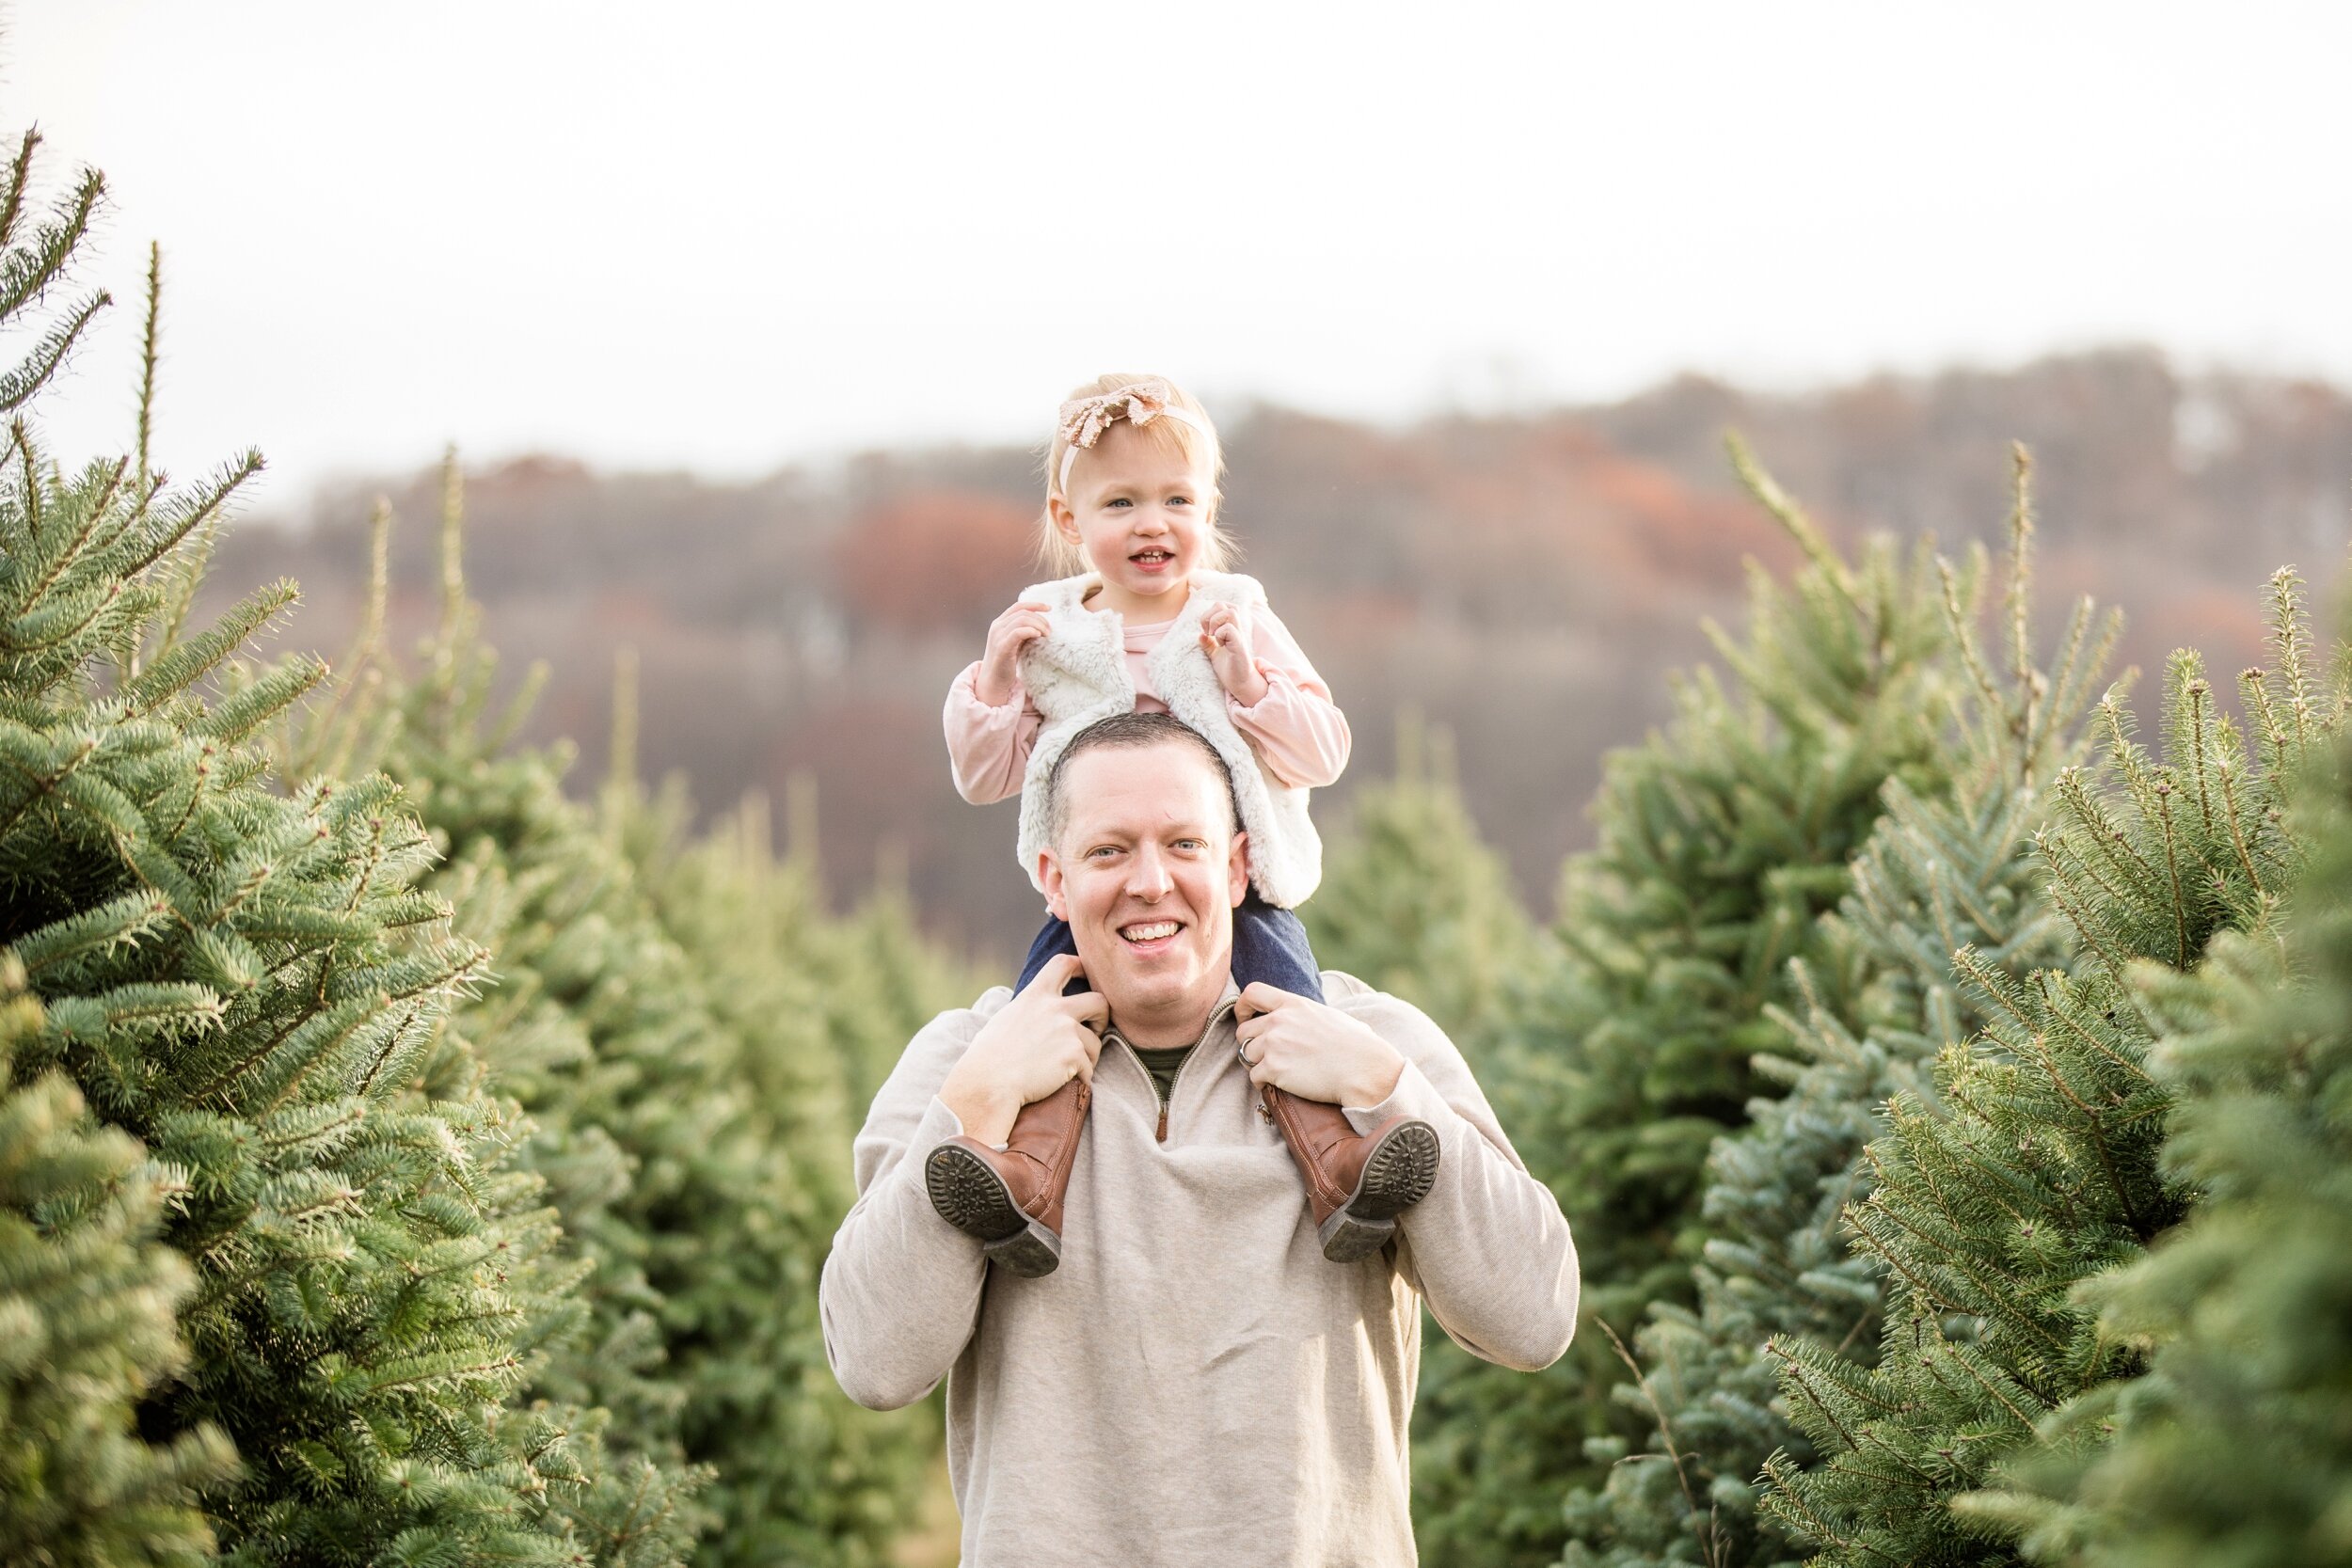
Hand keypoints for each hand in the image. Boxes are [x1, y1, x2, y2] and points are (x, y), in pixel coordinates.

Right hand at [939, 956, 1108, 1143]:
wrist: (989, 1083)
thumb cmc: (989, 1057)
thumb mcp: (1005, 1019)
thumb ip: (1028, 1010)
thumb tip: (1035, 1013)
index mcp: (1035, 996)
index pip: (1063, 964)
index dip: (1080, 966)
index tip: (1085, 975)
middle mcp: (1055, 1008)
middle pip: (1099, 1001)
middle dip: (1102, 1017)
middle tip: (1093, 1031)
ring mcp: (1067, 1031)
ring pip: (1095, 1043)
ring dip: (1087, 1057)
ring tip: (1067, 1069)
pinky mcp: (1074, 1054)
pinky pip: (1088, 1068)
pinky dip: (1080, 1078)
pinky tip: (1062, 1084)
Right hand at [974, 600, 1049, 706]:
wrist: (993, 680)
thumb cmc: (1006, 662)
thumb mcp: (1014, 643)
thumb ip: (1022, 631)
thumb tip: (1041, 624)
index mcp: (999, 623)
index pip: (1018, 606)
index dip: (1035, 605)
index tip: (1049, 608)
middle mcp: (997, 627)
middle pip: (1022, 613)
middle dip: (1040, 619)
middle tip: (1049, 631)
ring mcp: (998, 636)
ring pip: (1021, 620)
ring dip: (1038, 625)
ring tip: (1046, 635)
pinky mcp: (1002, 647)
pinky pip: (1017, 632)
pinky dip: (1030, 631)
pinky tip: (1038, 635)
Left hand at [1198, 604, 1268, 705]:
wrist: (1240, 683)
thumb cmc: (1229, 669)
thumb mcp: (1214, 655)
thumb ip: (1208, 644)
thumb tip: (1199, 635)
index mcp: (1230, 628)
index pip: (1221, 605)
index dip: (1210, 613)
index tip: (1206, 630)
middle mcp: (1236, 629)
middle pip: (1224, 604)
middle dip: (1209, 615)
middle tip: (1208, 632)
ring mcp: (1239, 636)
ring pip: (1230, 612)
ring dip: (1216, 622)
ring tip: (1214, 637)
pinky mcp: (1239, 646)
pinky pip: (1230, 630)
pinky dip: (1220, 635)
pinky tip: (1220, 645)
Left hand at [1233, 982, 1405, 1106]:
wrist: (1363, 1069)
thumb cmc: (1357, 1044)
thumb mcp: (1332, 1016)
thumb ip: (1311, 1014)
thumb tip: (1317, 1019)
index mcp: (1294, 1004)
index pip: (1252, 993)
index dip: (1243, 1007)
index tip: (1247, 1019)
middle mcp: (1279, 1021)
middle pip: (1243, 1031)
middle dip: (1250, 1044)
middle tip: (1264, 1055)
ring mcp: (1274, 1045)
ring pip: (1246, 1055)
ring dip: (1257, 1064)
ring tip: (1275, 1071)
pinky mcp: (1274, 1069)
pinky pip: (1254, 1076)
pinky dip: (1262, 1082)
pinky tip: (1276, 1084)